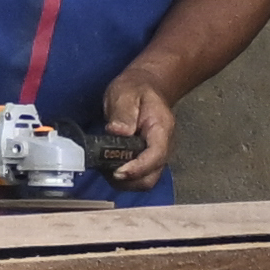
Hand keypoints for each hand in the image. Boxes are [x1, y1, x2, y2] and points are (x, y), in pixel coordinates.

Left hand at [93, 64, 183, 182]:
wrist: (145, 87)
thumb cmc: (136, 89)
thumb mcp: (126, 93)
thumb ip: (123, 112)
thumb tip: (118, 131)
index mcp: (161, 129)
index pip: (155, 156)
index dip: (137, 168)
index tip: (117, 171)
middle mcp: (164, 147)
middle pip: (151, 177)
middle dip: (128, 180)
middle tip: (107, 170)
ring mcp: (157, 156)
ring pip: (144, 182)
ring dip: (124, 181)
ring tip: (106, 167)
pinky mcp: (148, 161)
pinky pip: (138, 178)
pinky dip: (124, 179)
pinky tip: (110, 166)